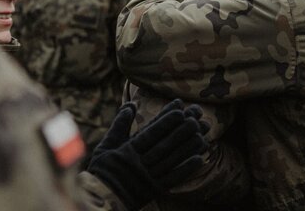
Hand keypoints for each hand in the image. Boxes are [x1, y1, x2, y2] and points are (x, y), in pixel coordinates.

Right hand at [87, 99, 207, 209]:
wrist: (102, 200)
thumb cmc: (103, 170)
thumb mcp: (107, 145)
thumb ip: (120, 124)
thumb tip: (131, 104)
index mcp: (127, 152)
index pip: (150, 134)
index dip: (165, 121)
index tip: (179, 109)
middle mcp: (139, 164)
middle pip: (164, 146)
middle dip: (181, 132)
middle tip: (196, 119)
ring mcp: (148, 178)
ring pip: (171, 161)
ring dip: (187, 148)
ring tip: (202, 136)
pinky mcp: (154, 190)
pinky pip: (172, 179)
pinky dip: (186, 169)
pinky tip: (199, 159)